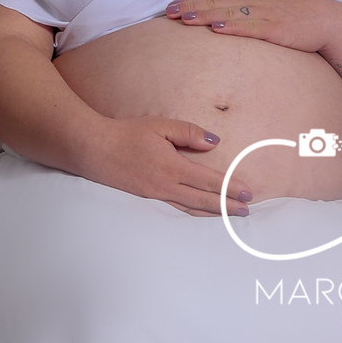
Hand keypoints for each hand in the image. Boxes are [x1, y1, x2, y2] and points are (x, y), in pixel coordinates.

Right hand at [82, 114, 254, 217]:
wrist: (94, 149)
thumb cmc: (126, 134)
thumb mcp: (159, 125)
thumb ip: (189, 133)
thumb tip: (214, 143)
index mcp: (172, 167)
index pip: (209, 180)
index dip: (230, 187)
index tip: (248, 192)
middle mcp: (166, 186)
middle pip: (204, 200)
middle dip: (228, 206)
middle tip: (247, 210)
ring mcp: (156, 196)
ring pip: (191, 209)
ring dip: (213, 213)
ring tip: (231, 217)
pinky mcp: (147, 199)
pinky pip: (176, 209)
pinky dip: (193, 213)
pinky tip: (201, 214)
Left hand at [164, 0, 338, 53]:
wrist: (328, 22)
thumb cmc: (297, 10)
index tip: (173, 5)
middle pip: (220, 1)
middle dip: (193, 6)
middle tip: (169, 12)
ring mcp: (268, 13)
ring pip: (232, 13)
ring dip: (208, 15)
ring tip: (186, 19)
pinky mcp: (278, 29)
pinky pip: (253, 27)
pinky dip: (235, 27)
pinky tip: (218, 29)